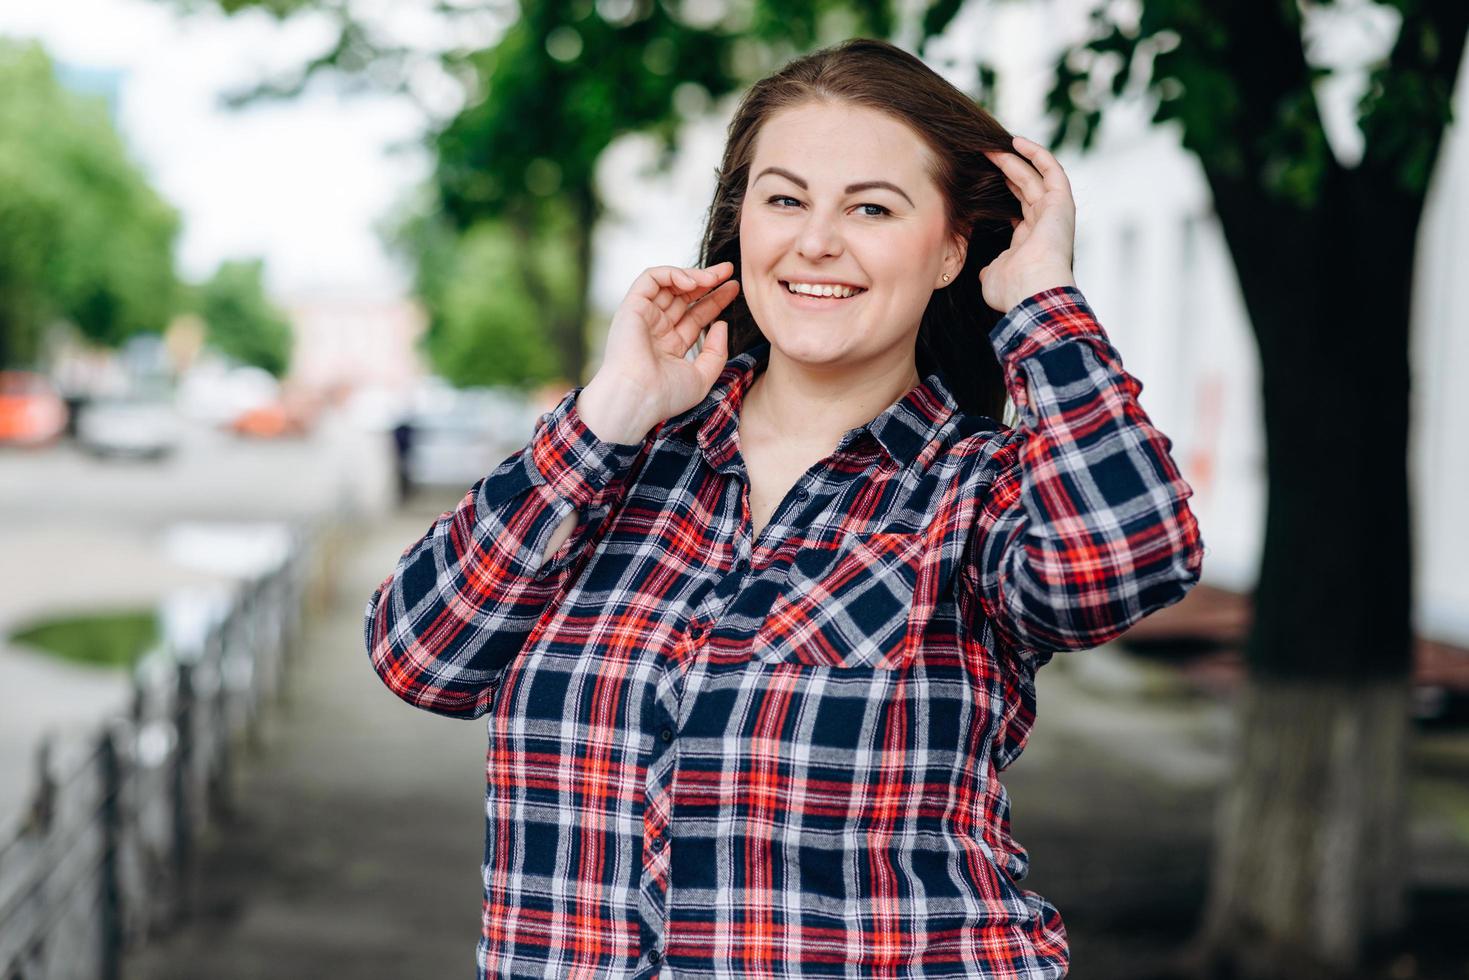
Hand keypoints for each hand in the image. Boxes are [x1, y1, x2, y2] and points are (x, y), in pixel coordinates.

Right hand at [578, 261, 740, 443]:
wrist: (637, 398)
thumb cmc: (666, 395)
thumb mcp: (702, 377)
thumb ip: (716, 352)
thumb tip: (722, 323)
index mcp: (671, 345)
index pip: (696, 316)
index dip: (715, 300)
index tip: (734, 289)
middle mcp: (656, 328)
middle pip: (685, 296)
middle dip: (708, 281)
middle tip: (729, 271)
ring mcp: (644, 316)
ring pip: (669, 283)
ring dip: (694, 275)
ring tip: (714, 277)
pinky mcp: (632, 306)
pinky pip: (651, 278)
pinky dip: (672, 274)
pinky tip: (692, 282)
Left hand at [979, 135, 1077, 313]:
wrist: (1033, 291)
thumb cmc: (1012, 289)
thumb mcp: (993, 277)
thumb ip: (990, 268)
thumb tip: (985, 271)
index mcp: (1029, 240)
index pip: (1019, 208)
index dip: (1004, 191)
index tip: (983, 177)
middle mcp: (1044, 224)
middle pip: (1025, 188)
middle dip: (1004, 170)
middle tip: (983, 154)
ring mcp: (1055, 212)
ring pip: (1034, 177)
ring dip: (1014, 159)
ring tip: (992, 146)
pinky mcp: (1062, 202)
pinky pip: (1051, 170)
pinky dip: (1037, 154)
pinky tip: (1017, 142)